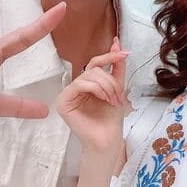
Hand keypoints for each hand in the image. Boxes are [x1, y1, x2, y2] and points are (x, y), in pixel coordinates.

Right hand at [57, 38, 128, 152]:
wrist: (107, 140)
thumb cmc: (111, 119)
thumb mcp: (118, 88)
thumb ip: (117, 68)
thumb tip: (118, 46)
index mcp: (88, 84)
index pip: (95, 64)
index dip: (109, 56)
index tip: (123, 52)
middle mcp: (76, 88)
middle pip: (93, 69)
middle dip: (110, 79)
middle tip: (118, 95)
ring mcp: (68, 94)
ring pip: (87, 75)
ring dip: (106, 86)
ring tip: (113, 100)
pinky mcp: (63, 102)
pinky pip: (79, 84)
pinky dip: (95, 89)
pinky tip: (103, 99)